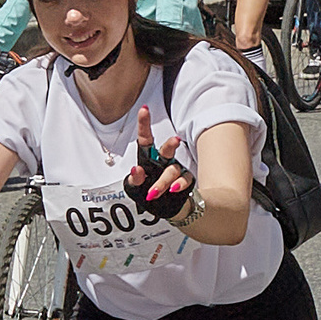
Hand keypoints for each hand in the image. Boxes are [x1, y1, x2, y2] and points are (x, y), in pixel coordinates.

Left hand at [121, 105, 194, 223]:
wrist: (165, 210)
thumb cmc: (148, 194)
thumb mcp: (134, 189)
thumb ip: (134, 179)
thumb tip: (135, 170)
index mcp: (148, 158)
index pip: (146, 139)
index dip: (144, 124)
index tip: (144, 109)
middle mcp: (163, 161)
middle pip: (167, 150)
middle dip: (171, 145)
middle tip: (176, 140)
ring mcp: (175, 170)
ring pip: (173, 170)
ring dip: (163, 181)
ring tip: (154, 192)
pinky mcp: (185, 181)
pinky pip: (185, 180)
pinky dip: (179, 184)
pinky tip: (173, 189)